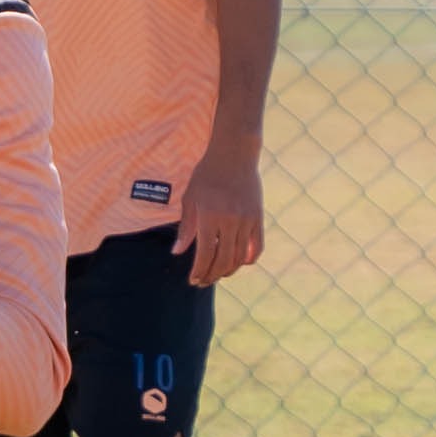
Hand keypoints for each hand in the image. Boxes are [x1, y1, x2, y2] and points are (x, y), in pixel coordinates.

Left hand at [173, 147, 263, 281]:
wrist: (234, 155)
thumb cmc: (207, 175)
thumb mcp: (190, 198)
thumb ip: (186, 227)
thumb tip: (177, 252)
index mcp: (210, 217)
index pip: (205, 255)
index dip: (199, 271)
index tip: (193, 280)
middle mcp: (230, 221)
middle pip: (223, 261)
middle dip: (211, 276)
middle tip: (203, 282)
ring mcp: (247, 221)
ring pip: (239, 258)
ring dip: (228, 271)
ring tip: (218, 274)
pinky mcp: (258, 218)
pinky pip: (256, 247)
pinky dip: (248, 259)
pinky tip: (239, 263)